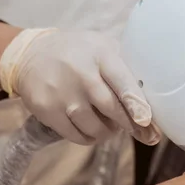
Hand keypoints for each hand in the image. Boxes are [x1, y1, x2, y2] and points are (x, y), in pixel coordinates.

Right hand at [4, 29, 159, 144]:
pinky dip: (89, 137)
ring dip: (108, 132)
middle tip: (137, 128)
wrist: (31, 55)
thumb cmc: (78, 53)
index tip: (146, 120)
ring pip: (95, 128)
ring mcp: (62, 94)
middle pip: (111, 110)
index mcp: (100, 54)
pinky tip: (90, 128)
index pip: (122, 81)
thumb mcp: (102, 47)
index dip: (135, 103)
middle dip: (128, 124)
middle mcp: (81, 74)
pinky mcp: (47, 110)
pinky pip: (76, 136)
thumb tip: (153, 104)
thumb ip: (127, 69)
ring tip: (109, 125)